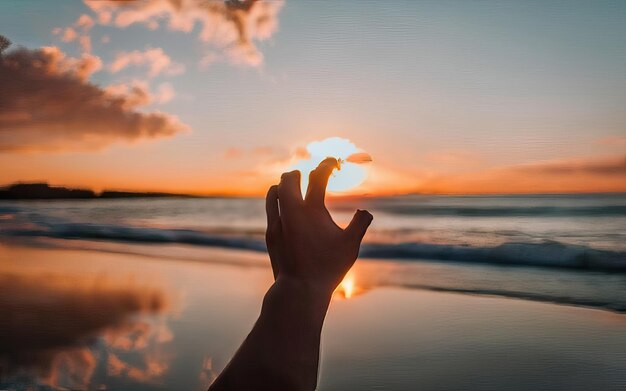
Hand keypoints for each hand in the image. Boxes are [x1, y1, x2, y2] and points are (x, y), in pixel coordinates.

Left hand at [265, 157, 372, 292]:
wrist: (298, 290)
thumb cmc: (328, 268)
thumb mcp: (350, 246)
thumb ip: (360, 224)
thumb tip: (366, 210)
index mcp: (312, 211)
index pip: (318, 177)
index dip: (326, 165)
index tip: (332, 162)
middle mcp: (291, 212)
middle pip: (289, 179)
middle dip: (298, 173)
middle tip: (307, 174)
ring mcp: (278, 222)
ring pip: (274, 192)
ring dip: (284, 185)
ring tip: (292, 186)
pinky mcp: (270, 234)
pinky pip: (271, 209)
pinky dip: (277, 201)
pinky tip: (284, 208)